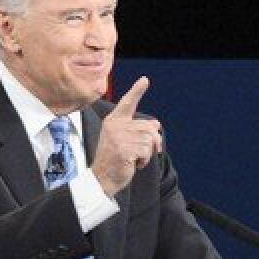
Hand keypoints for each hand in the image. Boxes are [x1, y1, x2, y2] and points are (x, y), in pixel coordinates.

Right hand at [91, 77, 162, 195]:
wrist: (101, 178)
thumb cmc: (114, 159)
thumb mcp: (125, 140)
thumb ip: (138, 130)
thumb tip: (156, 125)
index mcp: (113, 121)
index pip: (127, 103)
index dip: (137, 91)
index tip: (145, 80)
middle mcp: (116, 126)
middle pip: (150, 127)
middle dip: (152, 142)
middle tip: (139, 153)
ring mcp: (119, 138)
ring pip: (150, 140)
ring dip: (147, 153)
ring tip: (133, 158)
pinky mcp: (124, 150)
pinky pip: (147, 151)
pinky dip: (145, 161)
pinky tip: (133, 164)